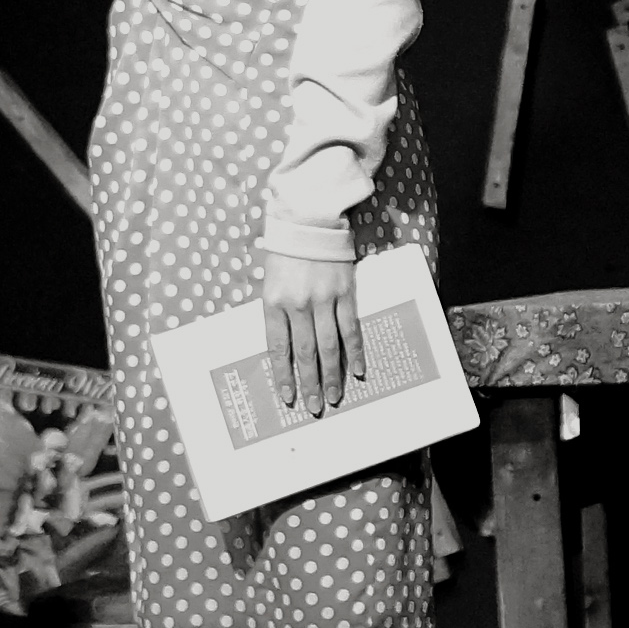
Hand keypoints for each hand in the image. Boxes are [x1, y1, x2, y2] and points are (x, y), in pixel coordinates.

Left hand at [262, 251, 362, 412]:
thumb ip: (277, 313)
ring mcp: (324, 299)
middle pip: (305, 353)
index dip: (283, 375)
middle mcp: (298, 304)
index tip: (287, 397)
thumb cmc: (286, 252)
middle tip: (314, 407)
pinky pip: (350, 328)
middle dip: (309, 383)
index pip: (278, 348)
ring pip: (329, 346)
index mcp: (274, 303)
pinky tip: (358, 369)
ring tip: (334, 396)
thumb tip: (286, 348)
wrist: (310, 220)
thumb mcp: (270, 282)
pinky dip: (355, 351)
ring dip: (332, 374)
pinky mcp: (345, 292)